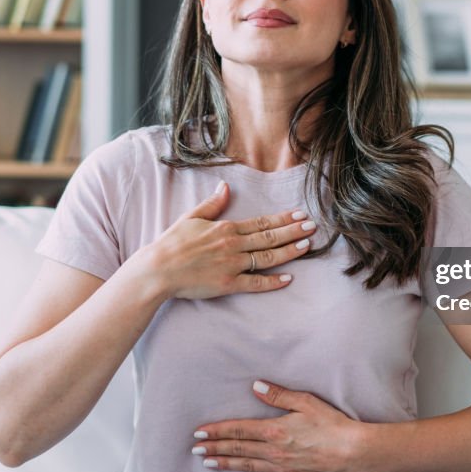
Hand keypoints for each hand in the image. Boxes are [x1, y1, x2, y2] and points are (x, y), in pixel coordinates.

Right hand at [141, 181, 316, 299]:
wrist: (158, 269)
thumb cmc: (171, 243)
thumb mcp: (191, 217)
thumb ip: (212, 204)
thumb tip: (225, 186)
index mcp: (226, 228)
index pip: (261, 222)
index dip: (282, 218)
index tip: (299, 213)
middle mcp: (233, 245)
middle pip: (270, 237)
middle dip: (293, 231)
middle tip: (312, 226)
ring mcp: (232, 265)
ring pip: (268, 257)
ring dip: (289, 251)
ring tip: (307, 246)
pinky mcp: (228, 284)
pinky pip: (255, 283)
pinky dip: (273, 282)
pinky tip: (288, 278)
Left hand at [191, 381, 370, 471]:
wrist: (355, 452)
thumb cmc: (333, 424)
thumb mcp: (306, 402)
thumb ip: (278, 395)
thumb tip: (256, 386)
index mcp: (275, 430)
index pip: (238, 430)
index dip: (217, 431)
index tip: (200, 432)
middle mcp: (274, 451)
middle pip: (238, 449)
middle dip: (214, 447)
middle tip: (195, 449)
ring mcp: (282, 469)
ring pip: (247, 466)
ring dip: (225, 463)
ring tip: (208, 462)